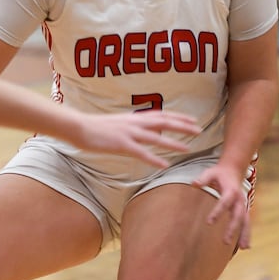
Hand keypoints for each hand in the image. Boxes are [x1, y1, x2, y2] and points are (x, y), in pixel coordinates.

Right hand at [78, 110, 200, 166]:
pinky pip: (141, 153)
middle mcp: (134, 123)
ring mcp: (128, 134)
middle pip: (164, 122)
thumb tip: (151, 133)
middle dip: (183, 126)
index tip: (193, 120)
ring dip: (173, 143)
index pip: (162, 115)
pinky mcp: (121, 145)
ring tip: (188, 149)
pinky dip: (153, 159)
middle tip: (199, 130)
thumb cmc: (97, 127)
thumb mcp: (119, 124)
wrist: (79, 127)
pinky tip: (164, 165)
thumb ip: (136, 128)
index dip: (179, 117)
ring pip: (156, 138)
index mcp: (134, 118)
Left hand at [192, 164, 250, 248]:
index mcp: (231, 191)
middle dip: (233, 228)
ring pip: (246, 221)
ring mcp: (243, 205)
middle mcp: (240, 199)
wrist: (234, 170)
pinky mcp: (243, 209)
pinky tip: (245, 246)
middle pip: (238, 215)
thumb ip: (203, 179)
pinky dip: (246, 233)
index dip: (217, 212)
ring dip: (245, 234)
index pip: (224, 203)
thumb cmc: (219, 173)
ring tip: (244, 248)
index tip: (209, 222)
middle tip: (226, 241)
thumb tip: (194, 184)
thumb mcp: (210, 173)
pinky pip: (246, 222)